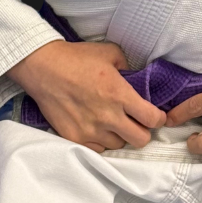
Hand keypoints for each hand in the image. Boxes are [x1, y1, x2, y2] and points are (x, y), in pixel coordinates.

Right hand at [7, 40, 165, 152]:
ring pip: (119, 145)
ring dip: (120, 136)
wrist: (43, 69)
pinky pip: (98, 149)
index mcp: (120, 95)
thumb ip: (128, 66)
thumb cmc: (76, 58)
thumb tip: (135, 77)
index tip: (156, 115)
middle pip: (140, 140)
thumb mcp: (109, 53)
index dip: (158, 118)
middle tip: (137, 122)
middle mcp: (108, 116)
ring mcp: (91, 130)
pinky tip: (98, 128)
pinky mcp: (75, 138)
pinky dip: (102, 141)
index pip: (152, 119)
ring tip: (113, 123)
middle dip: (143, 131)